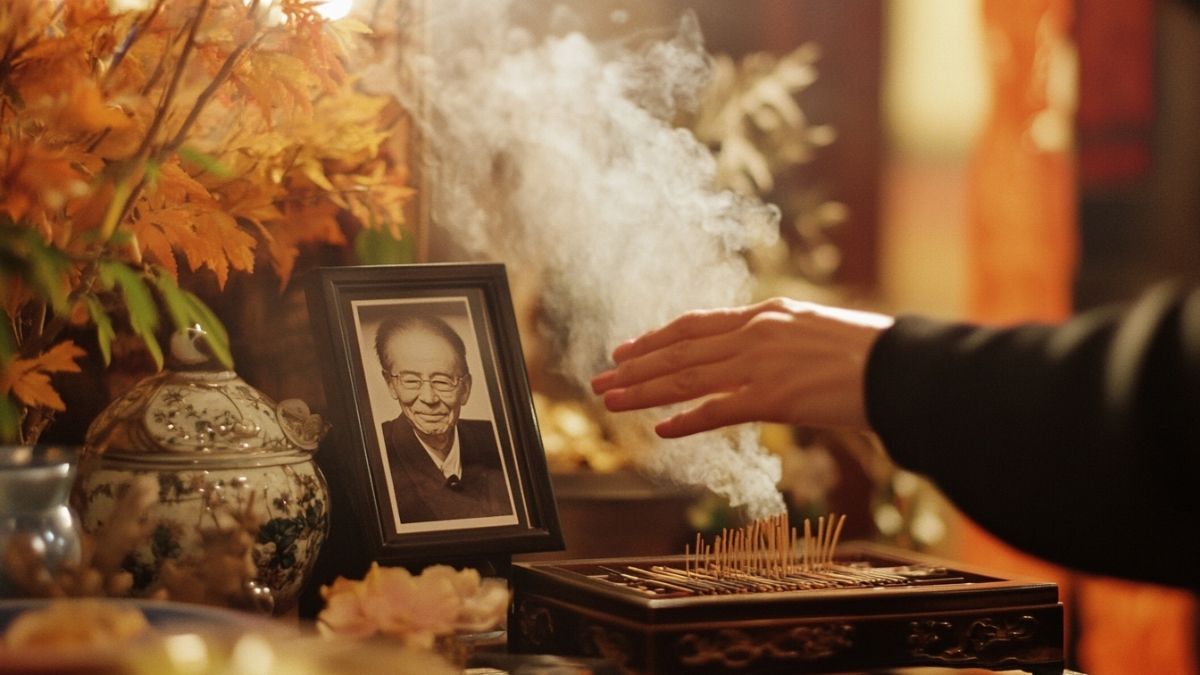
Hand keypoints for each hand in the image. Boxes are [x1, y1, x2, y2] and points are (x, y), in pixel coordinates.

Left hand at [591, 298, 893, 437]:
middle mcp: (756, 333)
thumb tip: (764, 354)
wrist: (904, 366)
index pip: (696, 324)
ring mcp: (762, 365)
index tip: (627, 349)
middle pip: (680, 351)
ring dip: (645, 392)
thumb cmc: (872, 353)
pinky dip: (686, 420)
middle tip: (601, 379)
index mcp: (766, 314)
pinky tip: (660, 429)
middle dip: (636, 367)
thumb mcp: (818, 331)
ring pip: (687, 378)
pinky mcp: (774, 398)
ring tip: (612, 402)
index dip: (656, 338)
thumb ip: (783, 340)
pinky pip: (718, 409)